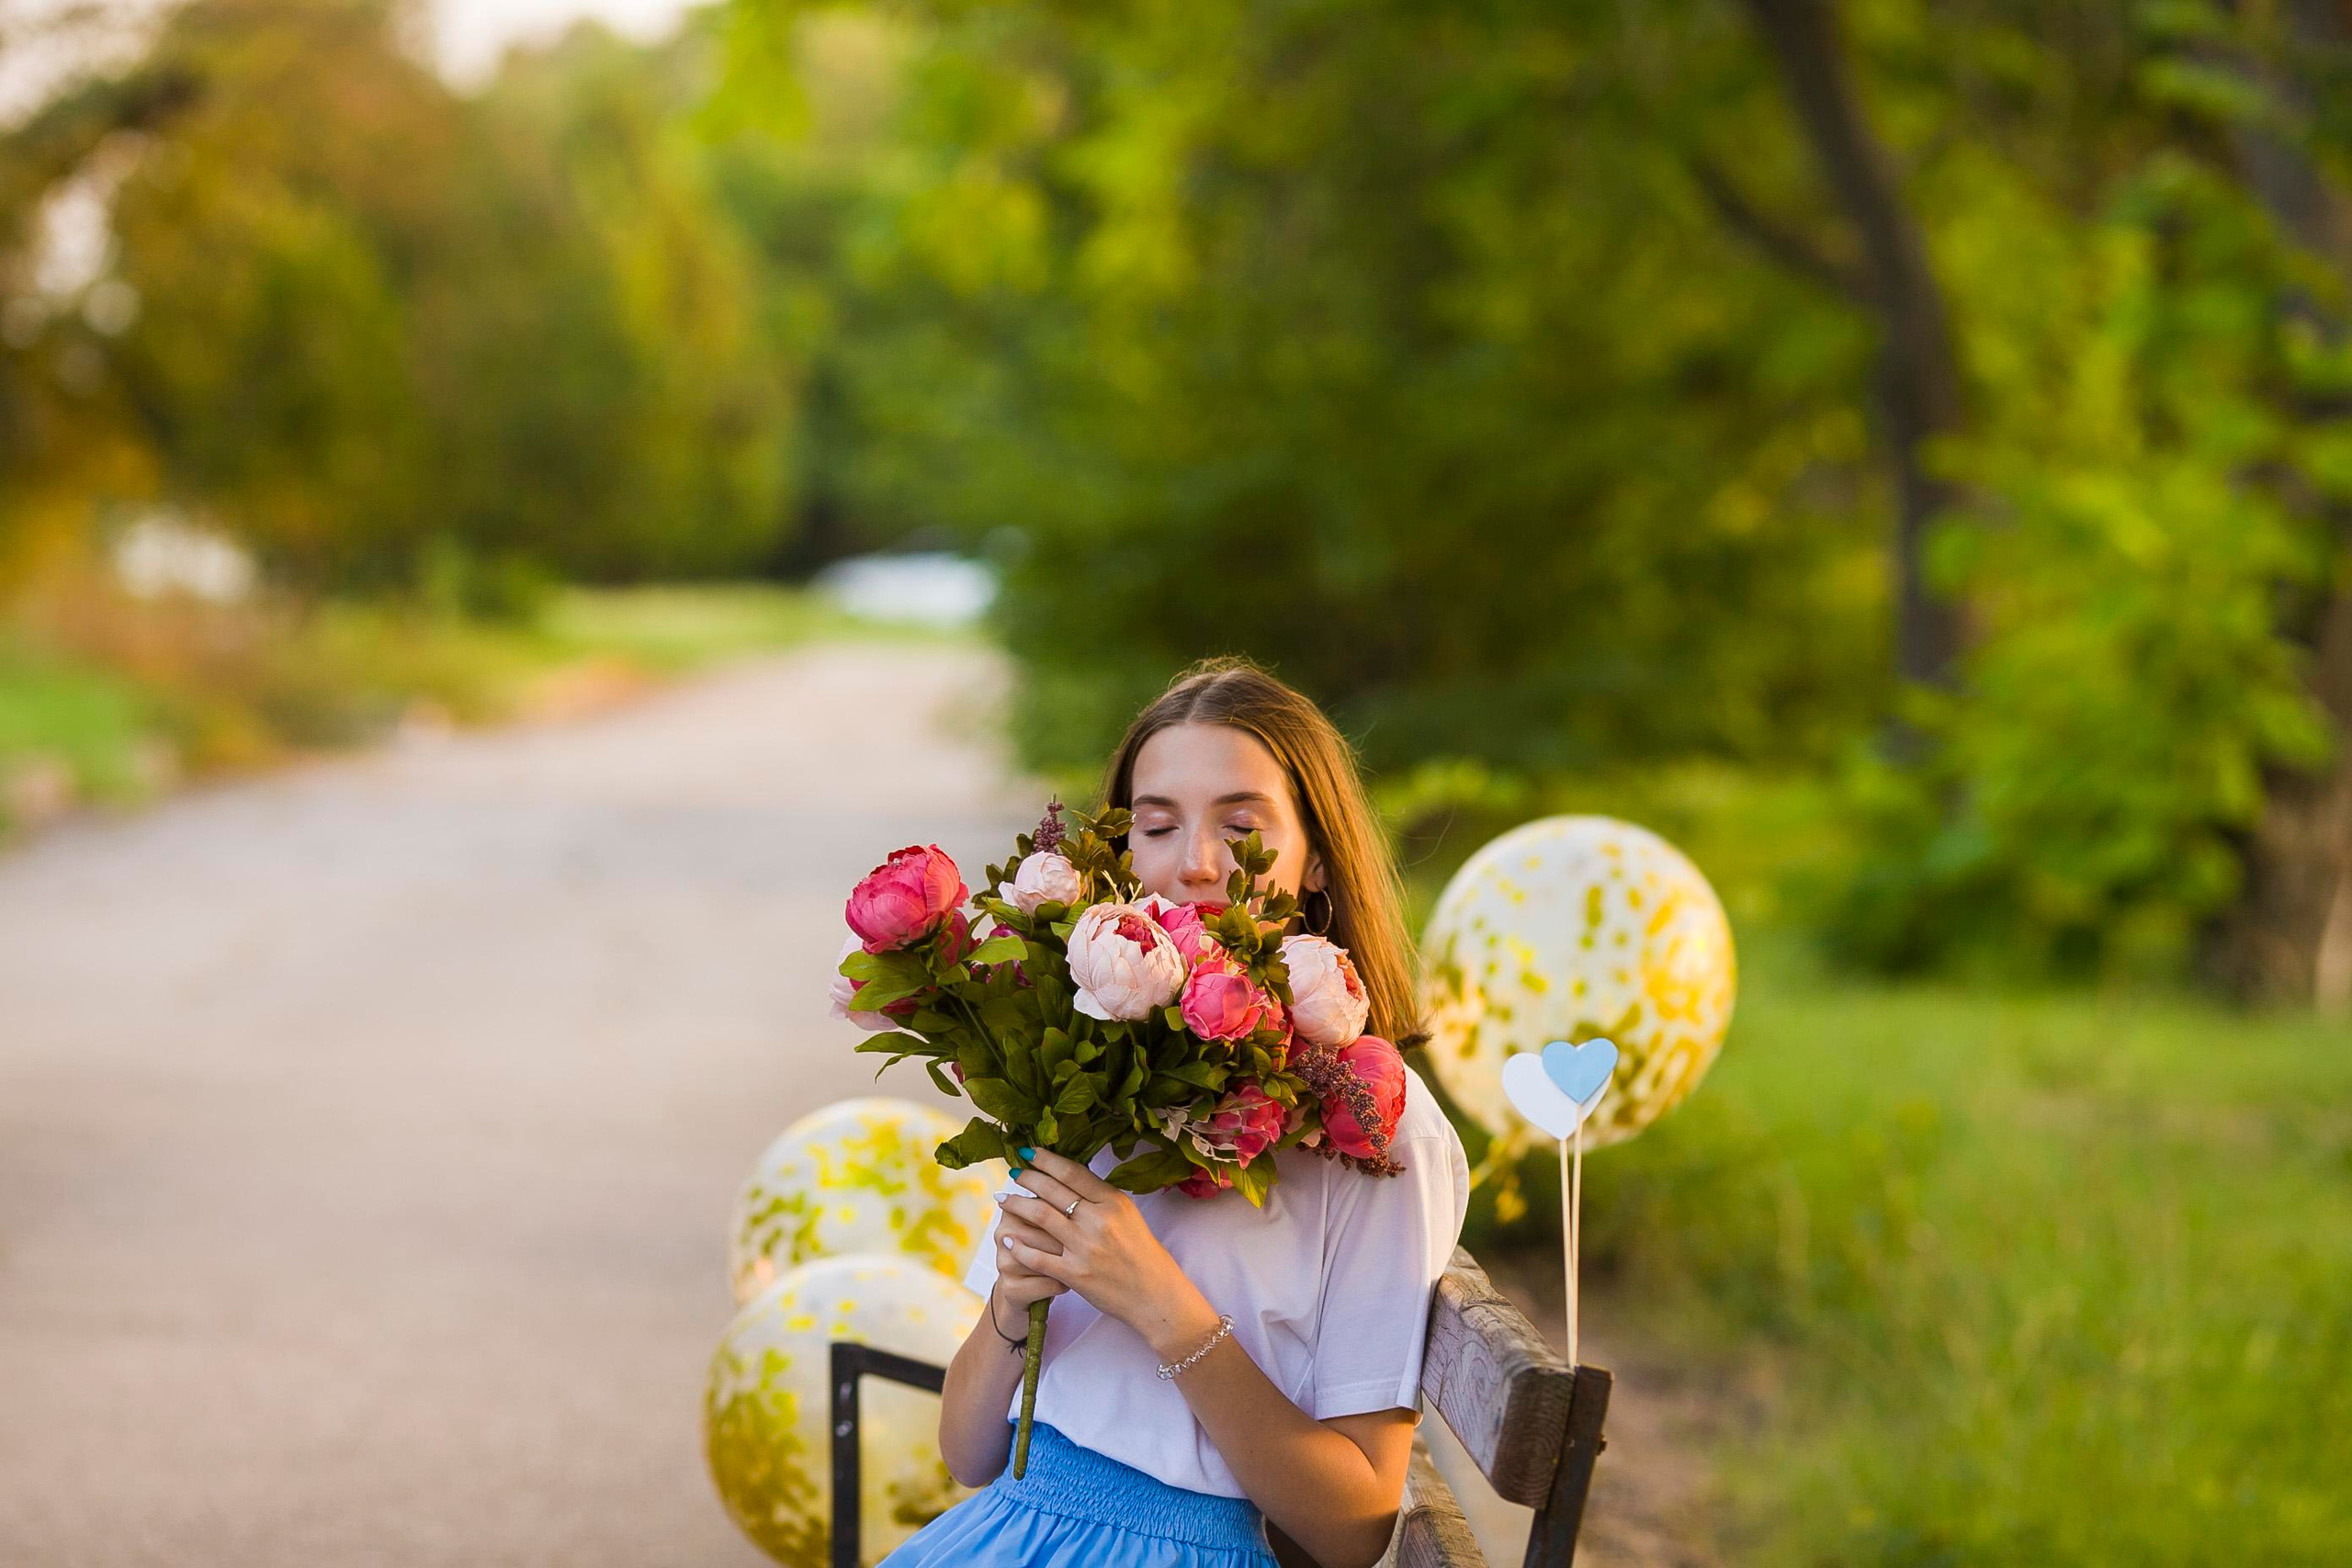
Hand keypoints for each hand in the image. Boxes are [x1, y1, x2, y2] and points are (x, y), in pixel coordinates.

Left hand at [995, 1149, 1220, 1361]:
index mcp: (1114, 1202)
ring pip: (1040, 1217)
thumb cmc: (1143, 1254)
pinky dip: (1020, 1247)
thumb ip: (1101, 1199)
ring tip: (1002, 1199)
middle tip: (1013, 1173)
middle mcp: (1098, 1220)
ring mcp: (1084, 1247)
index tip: (1029, 1152)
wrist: (1155, 1296)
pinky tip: (1008, 1240)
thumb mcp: (1129, 1216)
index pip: (1073, 1172)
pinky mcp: (1074, 1274)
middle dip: (1027, 1179)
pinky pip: (1037, 1257)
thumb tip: (1069, 1180)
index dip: (1047, 1160)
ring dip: (1016, 1205)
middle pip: (1052, 1190)